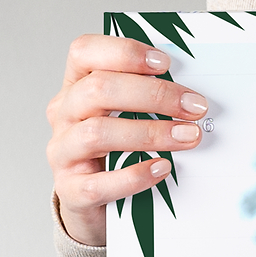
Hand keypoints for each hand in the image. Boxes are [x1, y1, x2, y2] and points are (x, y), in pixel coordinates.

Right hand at [45, 34, 207, 247]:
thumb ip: (145, 98)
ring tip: (186, 137)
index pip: (85, 51)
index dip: (124, 52)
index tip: (164, 63)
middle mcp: (64, 115)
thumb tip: (189, 92)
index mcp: (75, 86)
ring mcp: (62, 153)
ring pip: (97, 133)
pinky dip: (134, 175)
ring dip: (149, 133)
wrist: (92, 204)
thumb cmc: (113, 151)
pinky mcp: (70, 190)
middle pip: (97, 89)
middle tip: (193, 107)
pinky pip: (99, 183)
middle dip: (153, 95)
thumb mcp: (122, 115)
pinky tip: (161, 168)